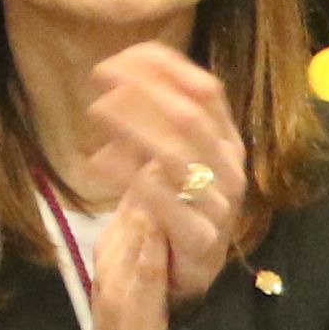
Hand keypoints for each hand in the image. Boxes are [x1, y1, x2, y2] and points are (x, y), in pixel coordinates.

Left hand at [80, 42, 249, 308]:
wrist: (187, 272)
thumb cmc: (174, 205)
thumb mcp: (167, 155)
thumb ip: (151, 121)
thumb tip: (118, 78)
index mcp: (229, 142)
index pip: (207, 90)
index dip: (166, 69)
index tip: (122, 57)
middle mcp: (231, 169)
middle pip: (190, 116)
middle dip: (144, 90)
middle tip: (102, 77)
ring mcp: (220, 204)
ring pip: (176, 154)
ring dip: (133, 127)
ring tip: (97, 110)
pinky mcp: (200, 238)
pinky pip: (162, 200)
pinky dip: (128, 176)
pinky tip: (98, 161)